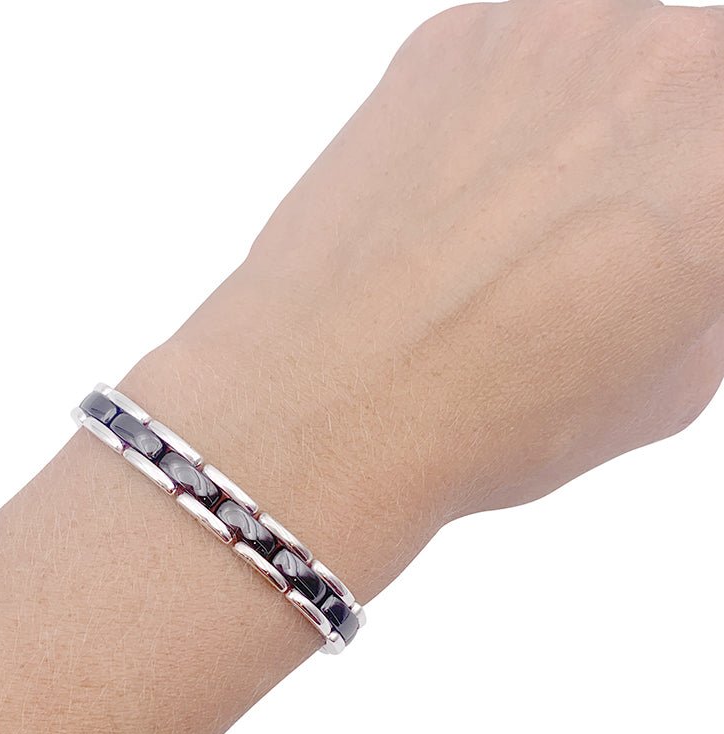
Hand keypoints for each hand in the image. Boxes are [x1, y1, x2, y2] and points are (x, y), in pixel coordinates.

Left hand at [238, 0, 723, 517]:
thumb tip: (699, 250)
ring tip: (526, 227)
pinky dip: (507, 117)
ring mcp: (549, 31)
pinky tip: (464, 199)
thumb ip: (711, 283)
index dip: (699, 216)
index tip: (678, 247)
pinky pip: (517, 62)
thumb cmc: (491, 416)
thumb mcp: (670, 385)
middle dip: (671, 160)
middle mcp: (662, 62)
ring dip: (593, 128)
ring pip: (610, 62)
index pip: (723, 169)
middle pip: (694, 85)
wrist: (328, 401)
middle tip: (614, 238)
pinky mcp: (450, 40)